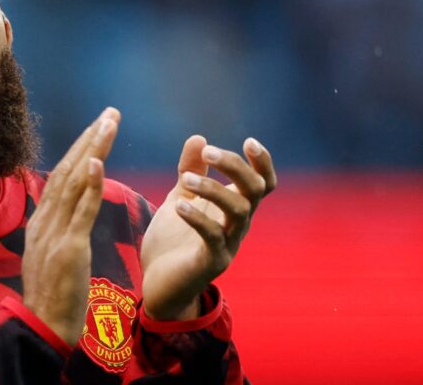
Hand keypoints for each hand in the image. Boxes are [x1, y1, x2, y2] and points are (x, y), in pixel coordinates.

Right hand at [22, 107, 120, 344]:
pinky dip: (89, 185)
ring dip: (92, 150)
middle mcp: (44, 222)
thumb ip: (57, 231)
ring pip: (74, 182)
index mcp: (41, 223)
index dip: (80, 149)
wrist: (42, 327)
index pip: (62, 176)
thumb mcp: (50, 257)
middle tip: (110, 113)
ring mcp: (54, 234)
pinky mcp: (68, 250)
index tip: (98, 127)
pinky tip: (97, 162)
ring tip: (109, 124)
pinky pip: (80, 212)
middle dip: (89, 139)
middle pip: (67, 170)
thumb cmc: (52, 298)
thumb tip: (65, 211)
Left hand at [140, 135, 276, 319]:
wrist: (159, 284)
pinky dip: (199, 218)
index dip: (263, 163)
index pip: (263, 183)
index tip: (249, 141)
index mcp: (233, 208)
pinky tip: (180, 206)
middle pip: (254, 190)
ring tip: (185, 179)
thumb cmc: (173, 240)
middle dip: (235, 166)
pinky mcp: (212, 262)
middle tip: (209, 151)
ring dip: (213, 188)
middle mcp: (238, 224)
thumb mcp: (180, 197)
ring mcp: (228, 244)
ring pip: (238, 210)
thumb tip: (199, 137)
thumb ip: (190, 169)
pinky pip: (213, 237)